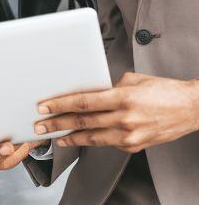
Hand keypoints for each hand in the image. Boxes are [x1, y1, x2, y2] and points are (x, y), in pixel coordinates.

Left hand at [34, 72, 198, 152]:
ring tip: (55, 136)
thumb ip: (109, 86)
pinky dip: (94, 139)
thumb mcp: (133, 80)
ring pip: (92, 138)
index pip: (83, 102)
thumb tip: (91, 89)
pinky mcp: (135, 146)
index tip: (45, 106)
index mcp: (122, 98)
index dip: (60, 105)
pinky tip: (81, 137)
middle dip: (58, 123)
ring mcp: (131, 135)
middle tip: (41, 124)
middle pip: (83, 121)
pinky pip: (109, 143)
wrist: (191, 108)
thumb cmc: (163, 90)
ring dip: (71, 137)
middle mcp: (125, 118)